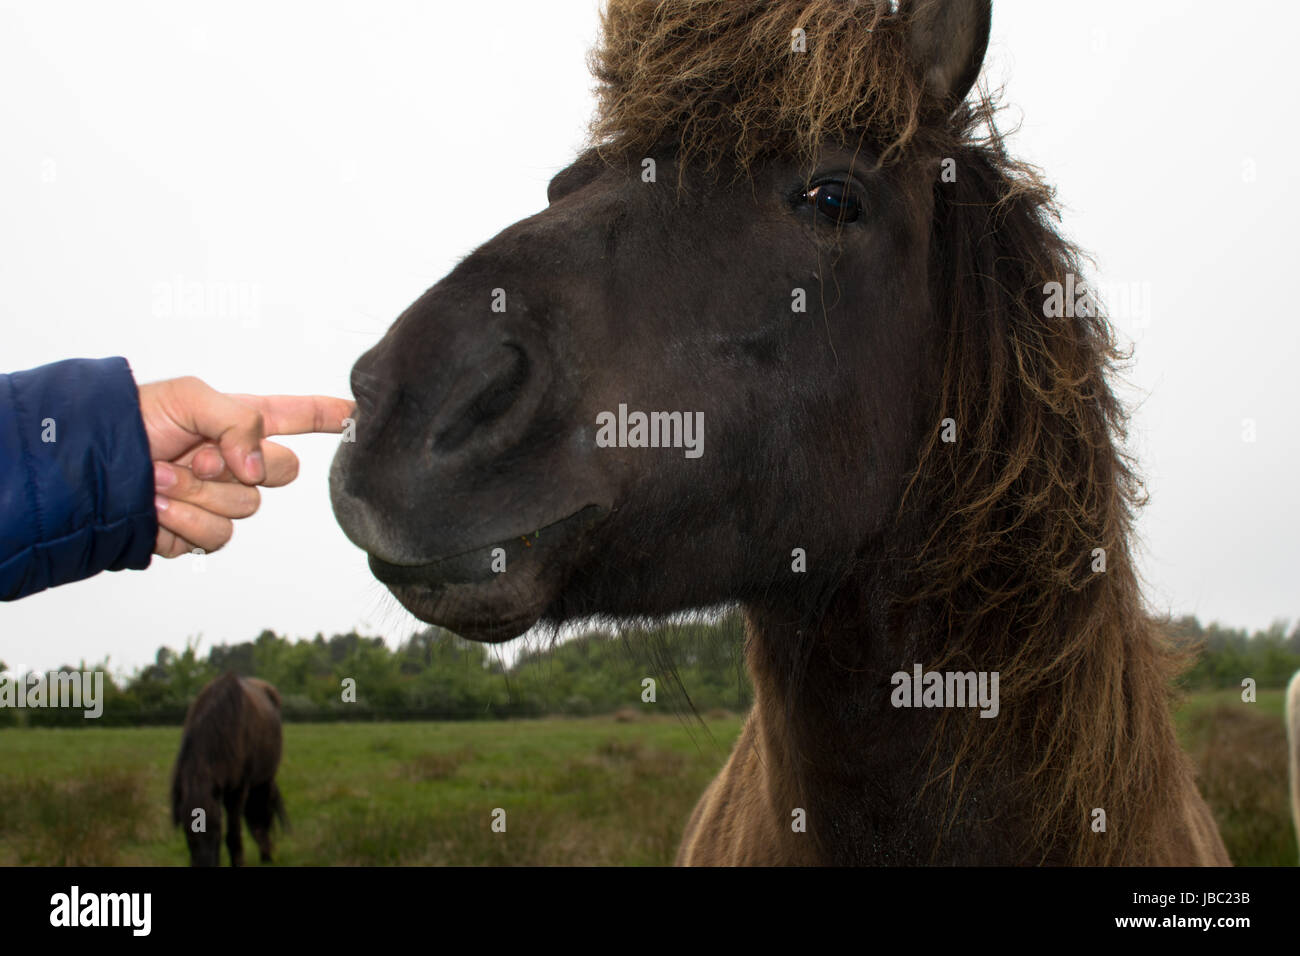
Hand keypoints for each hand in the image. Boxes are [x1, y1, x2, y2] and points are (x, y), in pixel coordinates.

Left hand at [137, 376, 353, 557]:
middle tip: (198, 455)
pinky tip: (159, 506)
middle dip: (243, 465)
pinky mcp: (199, 533)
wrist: (87, 469)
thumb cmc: (133, 420)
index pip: (295, 416)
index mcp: (239, 422)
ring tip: (161, 479)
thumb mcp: (191, 397)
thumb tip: (255, 469)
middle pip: (283, 471)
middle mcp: (236, 461)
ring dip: (199, 493)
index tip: (360, 415)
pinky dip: (186, 520)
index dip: (329, 417)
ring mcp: (220, 499)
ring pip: (247, 507)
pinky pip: (218, 535)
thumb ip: (240, 421)